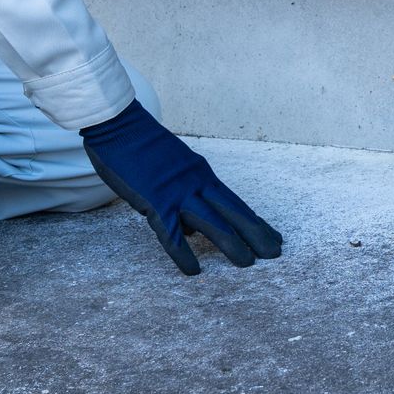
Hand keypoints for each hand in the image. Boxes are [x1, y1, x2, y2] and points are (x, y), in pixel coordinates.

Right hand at [80, 101, 282, 273]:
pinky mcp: (155, 200)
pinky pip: (173, 233)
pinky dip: (184, 254)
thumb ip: (185, 195)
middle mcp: (197, 182)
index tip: (274, 237)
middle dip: (257, 234)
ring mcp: (178, 191)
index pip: (236, 203)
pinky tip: (194, 270)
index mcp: (202, 174)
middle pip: (234, 212)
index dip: (255, 222)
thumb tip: (192, 229)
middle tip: (275, 253)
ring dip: (232, 244)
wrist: (118, 123)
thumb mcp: (172, 169)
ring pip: (213, 222)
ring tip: (248, 264)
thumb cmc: (139, 147)